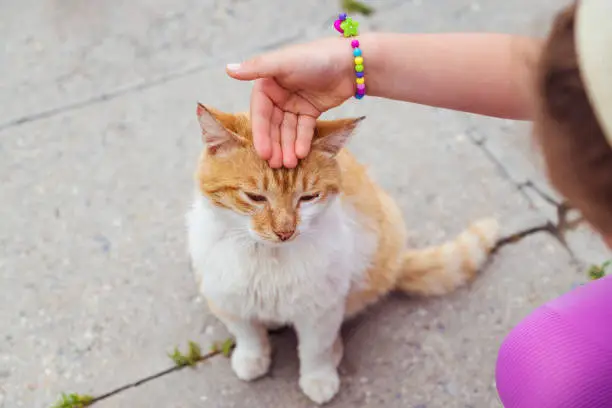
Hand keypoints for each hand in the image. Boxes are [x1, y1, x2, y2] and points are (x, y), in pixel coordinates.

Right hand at [226, 37, 355, 167]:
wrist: (352, 63)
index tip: (263, 153)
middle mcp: (278, 94)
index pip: (260, 114)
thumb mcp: (284, 63)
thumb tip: (228, 69)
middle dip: (275, 145)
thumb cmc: (315, 58)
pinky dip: (301, 141)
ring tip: (290, 164)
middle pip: (273, 125)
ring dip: (287, 147)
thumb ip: (257, 68)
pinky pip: (303, 129)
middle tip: (276, 165)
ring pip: (287, 130)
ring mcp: (294, 104)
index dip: (261, 134)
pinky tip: (301, 154)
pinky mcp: (310, 111)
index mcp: (267, 83)